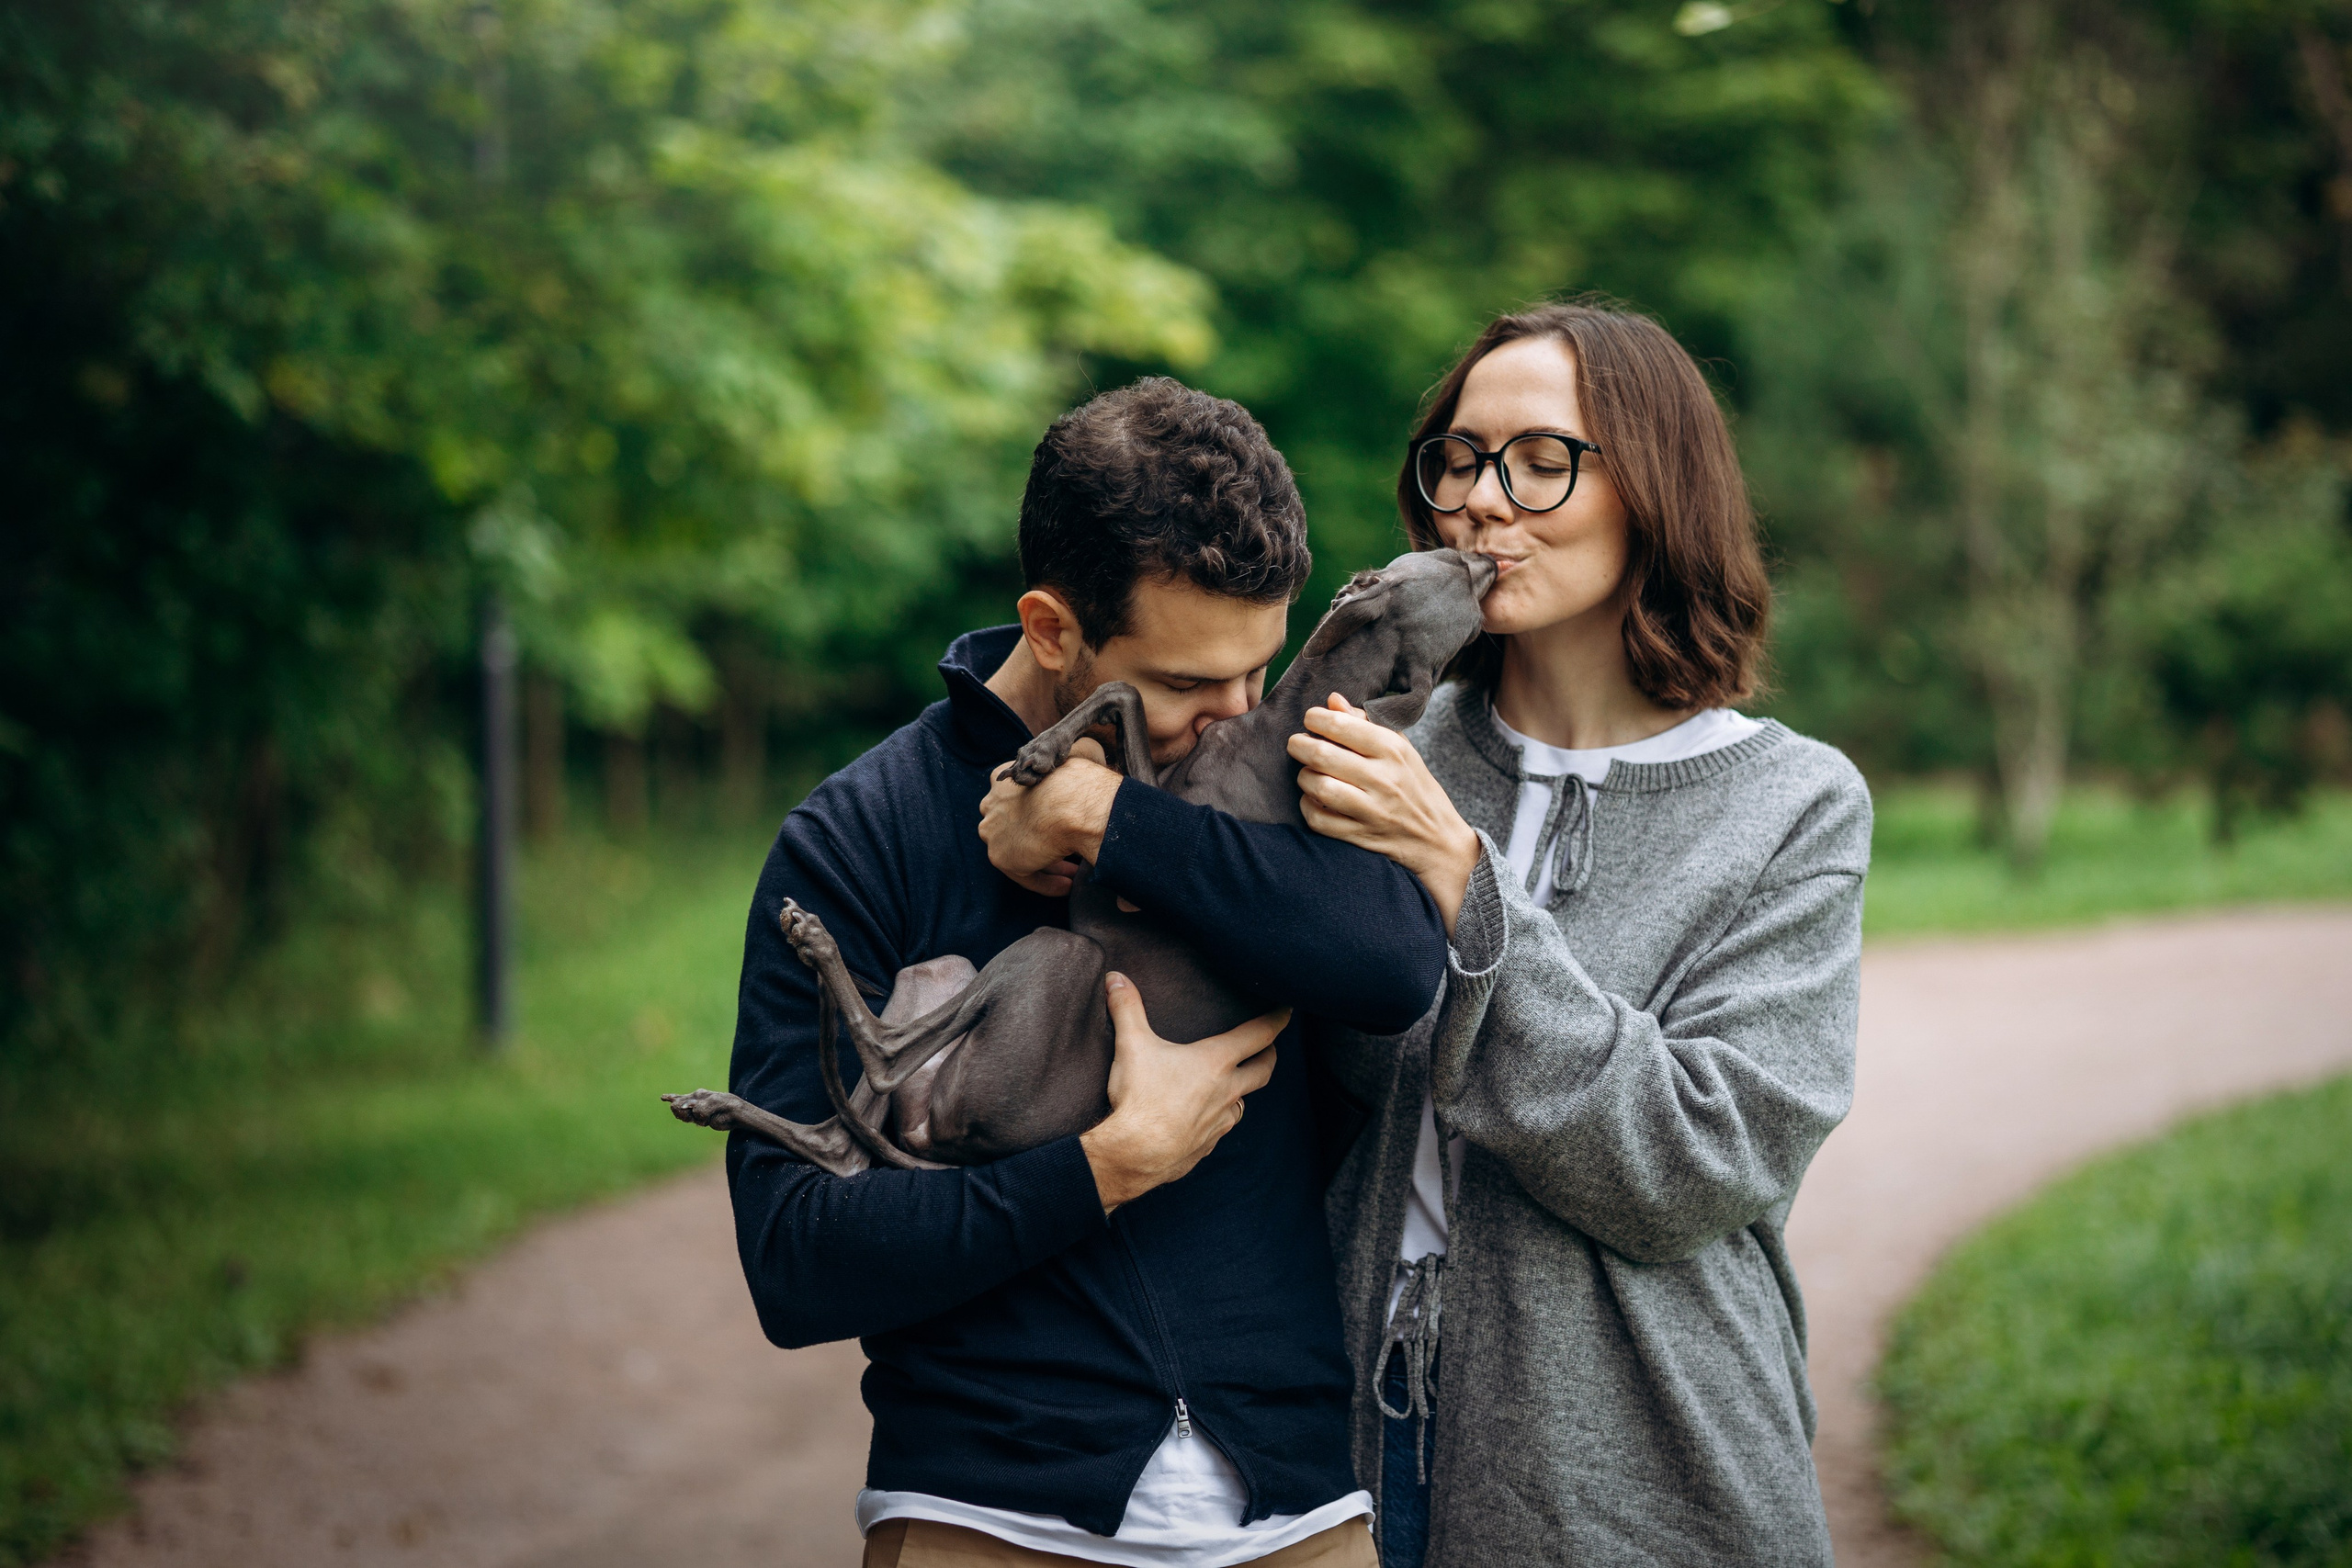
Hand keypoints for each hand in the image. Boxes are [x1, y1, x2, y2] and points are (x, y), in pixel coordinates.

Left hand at [979, 737, 1121, 896]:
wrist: (1074, 803)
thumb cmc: (1080, 782)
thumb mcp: (1071, 766)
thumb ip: (1066, 773)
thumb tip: (1087, 764)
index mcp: (1005, 777)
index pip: (1017, 801)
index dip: (1042, 816)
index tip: (1062, 825)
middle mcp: (992, 803)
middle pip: (1014, 827)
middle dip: (1038, 840)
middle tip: (1065, 852)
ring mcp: (993, 831)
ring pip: (1020, 851)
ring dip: (1044, 864)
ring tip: (1070, 874)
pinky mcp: (1001, 857)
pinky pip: (1025, 875)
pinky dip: (1045, 883)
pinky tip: (1066, 886)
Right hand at [1079, 973, 1285, 1211]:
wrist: (1135, 1154)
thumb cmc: (1140, 1097)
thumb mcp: (1132, 1045)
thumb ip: (1127, 1008)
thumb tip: (1115, 977)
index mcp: (1215, 1061)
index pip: (1259, 1035)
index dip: (1277, 1020)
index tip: (1287, 1011)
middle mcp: (1227, 1090)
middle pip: (1264, 1070)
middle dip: (1270, 1055)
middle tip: (1269, 1046)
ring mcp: (1220, 1120)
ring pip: (1244, 1102)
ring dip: (1244, 1090)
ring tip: (1234, 1082)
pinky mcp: (1208, 1145)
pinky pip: (1222, 1128)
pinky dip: (1220, 1118)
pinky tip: (1206, 1117)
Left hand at [1287, 692, 1480, 932]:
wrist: (1438, 840)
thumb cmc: (1415, 787)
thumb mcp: (1401, 750)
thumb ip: (1366, 723)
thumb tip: (1332, 700)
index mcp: (1393, 750)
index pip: (1341, 725)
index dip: (1315, 718)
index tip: (1311, 720)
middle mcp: (1383, 778)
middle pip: (1322, 755)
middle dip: (1299, 745)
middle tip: (1296, 744)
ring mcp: (1372, 811)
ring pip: (1318, 787)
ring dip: (1304, 777)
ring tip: (1307, 772)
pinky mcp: (1361, 836)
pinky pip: (1318, 819)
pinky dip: (1308, 807)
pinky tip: (1313, 799)